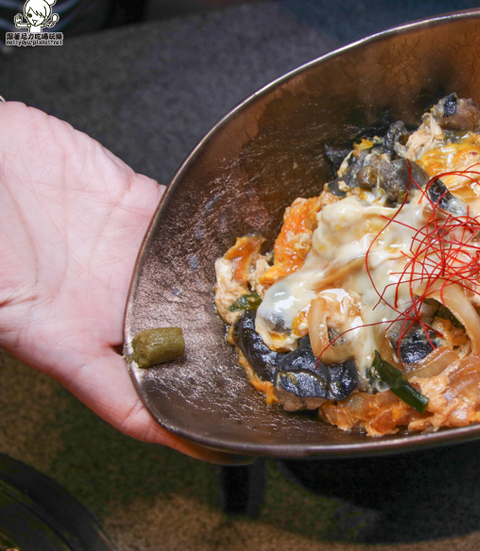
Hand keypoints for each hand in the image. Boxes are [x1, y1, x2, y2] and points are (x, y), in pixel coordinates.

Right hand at [0, 102, 249, 463]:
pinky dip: (223, 237)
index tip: (222, 443)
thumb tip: (61, 358)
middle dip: (226, 361)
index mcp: (70, 339)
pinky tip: (252, 244)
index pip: (133, 402)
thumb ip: (31, 332)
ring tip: (281, 311)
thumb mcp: (1, 306)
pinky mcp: (138, 207)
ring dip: (233, 299)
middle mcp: (109, 303)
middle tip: (277, 370)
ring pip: (194, 288)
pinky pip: (190, 229)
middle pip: (181, 346)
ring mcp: (128, 256)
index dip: (176, 430)